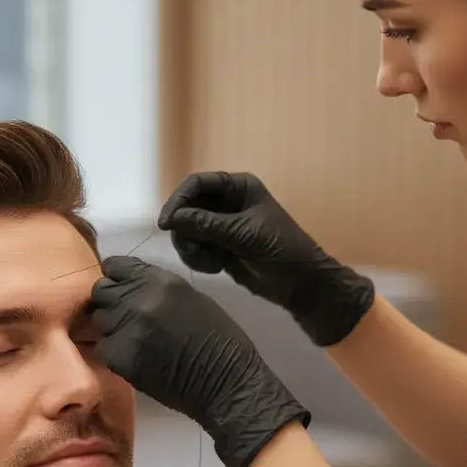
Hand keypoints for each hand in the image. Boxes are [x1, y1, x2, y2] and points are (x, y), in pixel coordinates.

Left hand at [91, 256, 309, 466]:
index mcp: (160, 281)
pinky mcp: (120, 356)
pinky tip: (133, 357)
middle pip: (101, 291)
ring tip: (132, 339)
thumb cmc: (218, 339)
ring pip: (100, 320)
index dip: (116, 278)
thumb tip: (131, 287)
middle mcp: (139, 299)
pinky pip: (103, 347)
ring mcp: (127, 328)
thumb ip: (156, 289)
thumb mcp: (190, 298)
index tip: (119, 287)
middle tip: (125, 317)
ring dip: (112, 327)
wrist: (225, 382)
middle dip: (110, 302)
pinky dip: (114, 352)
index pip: (116, 267)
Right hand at [158, 171, 375, 346]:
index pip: (197, 184)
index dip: (178, 200)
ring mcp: (221, 226)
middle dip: (185, 230)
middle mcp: (226, 202)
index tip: (166, 223)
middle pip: (187, 207)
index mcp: (238, 187)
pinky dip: (198, 259)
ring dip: (192, 248)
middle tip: (192, 249)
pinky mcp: (218, 248)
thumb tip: (172, 219)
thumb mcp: (242, 233)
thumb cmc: (279, 248)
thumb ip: (206, 224)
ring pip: (187, 230)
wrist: (299, 282)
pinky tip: (216, 268)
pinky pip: (194, 249)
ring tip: (210, 262)